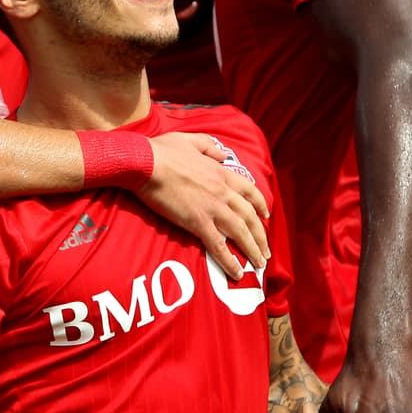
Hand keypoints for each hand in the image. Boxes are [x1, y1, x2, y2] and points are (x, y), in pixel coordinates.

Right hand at [140, 132, 269, 278]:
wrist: (145, 162)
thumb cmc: (161, 150)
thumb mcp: (190, 140)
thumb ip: (210, 147)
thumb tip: (223, 155)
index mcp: (220, 172)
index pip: (249, 190)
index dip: (260, 204)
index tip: (266, 216)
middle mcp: (222, 191)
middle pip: (250, 216)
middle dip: (261, 236)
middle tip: (266, 251)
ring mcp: (212, 208)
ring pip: (240, 232)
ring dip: (253, 250)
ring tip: (260, 264)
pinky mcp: (197, 222)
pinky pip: (218, 246)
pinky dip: (230, 261)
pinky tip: (237, 273)